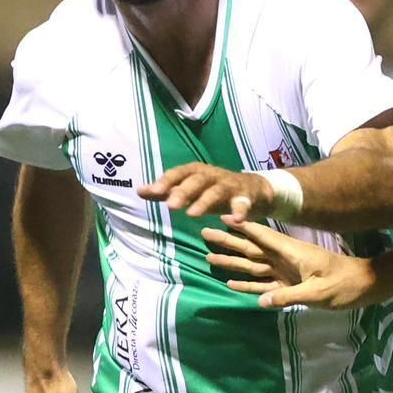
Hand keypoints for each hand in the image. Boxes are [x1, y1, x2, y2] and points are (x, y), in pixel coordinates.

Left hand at [138, 163, 273, 220]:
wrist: (253, 189)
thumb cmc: (215, 190)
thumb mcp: (190, 190)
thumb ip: (166, 192)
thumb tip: (139, 191)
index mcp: (197, 172)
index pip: (179, 173)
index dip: (166, 181)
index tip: (152, 191)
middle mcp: (212, 175)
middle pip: (197, 180)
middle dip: (184, 191)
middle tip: (170, 205)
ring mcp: (230, 185)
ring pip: (217, 190)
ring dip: (205, 201)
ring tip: (192, 214)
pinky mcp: (246, 196)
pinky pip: (243, 203)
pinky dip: (240, 210)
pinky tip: (236, 220)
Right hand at [202, 219, 376, 309]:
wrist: (362, 286)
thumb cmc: (343, 285)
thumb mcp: (318, 292)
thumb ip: (289, 296)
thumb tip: (260, 302)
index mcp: (291, 252)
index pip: (261, 236)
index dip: (242, 227)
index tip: (221, 215)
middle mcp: (283, 258)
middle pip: (250, 249)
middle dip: (228, 241)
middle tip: (203, 233)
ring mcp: (284, 271)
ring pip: (252, 265)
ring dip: (232, 262)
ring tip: (208, 257)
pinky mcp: (288, 285)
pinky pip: (262, 283)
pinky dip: (247, 283)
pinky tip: (230, 282)